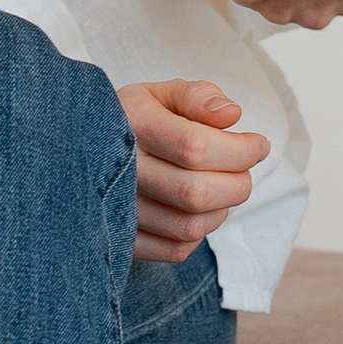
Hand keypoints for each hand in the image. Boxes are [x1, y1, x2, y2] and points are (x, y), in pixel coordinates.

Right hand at [117, 78, 268, 262]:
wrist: (83, 153)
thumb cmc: (135, 121)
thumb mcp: (161, 94)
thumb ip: (198, 97)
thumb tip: (231, 114)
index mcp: (130, 123)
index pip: (195, 147)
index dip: (240, 151)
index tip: (258, 145)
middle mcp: (118, 170)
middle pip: (196, 193)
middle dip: (237, 183)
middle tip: (243, 169)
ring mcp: (116, 210)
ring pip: (190, 227)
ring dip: (221, 209)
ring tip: (221, 186)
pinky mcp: (122, 239)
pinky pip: (176, 249)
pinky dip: (200, 233)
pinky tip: (197, 209)